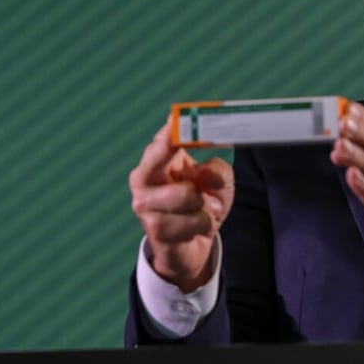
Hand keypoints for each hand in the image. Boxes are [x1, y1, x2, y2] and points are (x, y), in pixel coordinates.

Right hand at [129, 117, 233, 291]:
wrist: (196, 243)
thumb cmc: (203, 202)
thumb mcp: (220, 181)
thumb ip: (217, 169)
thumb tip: (203, 172)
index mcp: (157, 160)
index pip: (161, 139)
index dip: (170, 130)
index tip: (178, 120)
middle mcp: (143, 178)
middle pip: (158, 159)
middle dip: (188, 167)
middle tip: (203, 182)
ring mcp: (144, 205)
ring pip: (186, 194)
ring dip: (207, 205)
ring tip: (206, 210)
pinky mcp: (154, 230)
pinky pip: (193, 221)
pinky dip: (205, 223)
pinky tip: (199, 227)